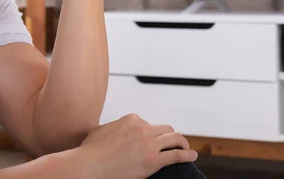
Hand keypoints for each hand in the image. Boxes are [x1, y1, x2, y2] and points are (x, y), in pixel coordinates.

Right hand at [75, 113, 197, 178]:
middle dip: (169, 136)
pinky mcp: (154, 160)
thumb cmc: (91, 151)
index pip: (148, 123)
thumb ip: (110, 127)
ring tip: (186, 149)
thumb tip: (109, 130)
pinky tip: (192, 156)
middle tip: (173, 143)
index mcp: (130, 120)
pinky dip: (187, 155)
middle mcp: (142, 128)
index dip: (151, 133)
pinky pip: (177, 155)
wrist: (91, 165)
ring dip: (182, 143)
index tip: (152, 140)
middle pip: (165, 129)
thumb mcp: (99, 131)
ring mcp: (149, 143)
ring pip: (175, 138)